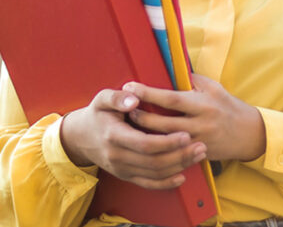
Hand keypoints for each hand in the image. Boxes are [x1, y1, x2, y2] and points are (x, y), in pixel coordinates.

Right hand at [59, 88, 207, 189]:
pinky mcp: (125, 176)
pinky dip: (166, 183)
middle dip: (180, 156)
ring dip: (179, 166)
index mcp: (113, 135)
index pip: (144, 144)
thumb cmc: (97, 114)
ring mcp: (121, 169)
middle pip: (153, 162)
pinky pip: (148, 184)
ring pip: (154, 174)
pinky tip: (182, 176)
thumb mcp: (102, 99)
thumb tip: (134, 98)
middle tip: (201, 146)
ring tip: (198, 155)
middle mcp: (117, 156)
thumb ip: (117, 97)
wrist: (80, 137)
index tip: (186, 135)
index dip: (167, 142)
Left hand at [124, 74, 266, 162]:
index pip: (171, 98)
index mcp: (203, 104)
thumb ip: (191, 80)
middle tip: (123, 108)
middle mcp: (200, 124)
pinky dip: (157, 148)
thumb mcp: (213, 87)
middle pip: (163, 123)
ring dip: (145, 134)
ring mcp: (198, 142)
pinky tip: (144, 144)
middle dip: (141, 116)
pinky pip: (173, 154)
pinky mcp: (197, 155)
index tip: (130, 86)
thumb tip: (168, 68)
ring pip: (165, 141)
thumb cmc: (228, 106)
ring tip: (129, 125)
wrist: (249, 134)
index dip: (149, 93)